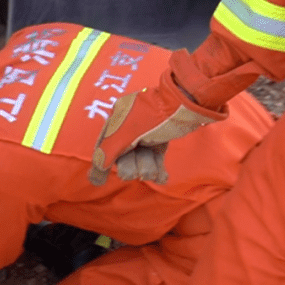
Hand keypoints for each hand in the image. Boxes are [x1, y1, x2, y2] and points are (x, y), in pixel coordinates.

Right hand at [87, 70, 226, 185]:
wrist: (189, 103)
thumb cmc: (155, 115)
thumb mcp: (126, 133)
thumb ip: (107, 152)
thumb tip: (95, 174)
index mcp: (116, 117)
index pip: (104, 145)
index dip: (102, 163)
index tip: (100, 181)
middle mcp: (129, 125)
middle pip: (123, 154)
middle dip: (132, 166)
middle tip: (139, 172)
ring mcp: (146, 132)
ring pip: (140, 157)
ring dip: (147, 168)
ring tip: (156, 173)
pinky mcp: (161, 137)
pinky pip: (155, 157)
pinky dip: (158, 169)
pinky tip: (162, 178)